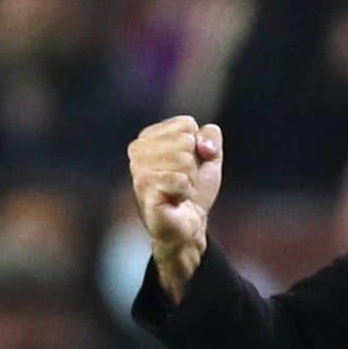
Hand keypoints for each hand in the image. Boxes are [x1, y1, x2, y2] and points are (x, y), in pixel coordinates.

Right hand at [127, 115, 222, 300]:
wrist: (189, 224)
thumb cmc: (194, 188)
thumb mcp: (209, 155)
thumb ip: (210, 135)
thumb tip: (203, 146)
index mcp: (150, 136)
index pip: (187, 124)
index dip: (198, 146)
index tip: (190, 164)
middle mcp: (137, 150)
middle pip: (186, 141)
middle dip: (194, 164)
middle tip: (184, 181)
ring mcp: (137, 169)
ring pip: (184, 160)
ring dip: (190, 180)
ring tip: (178, 191)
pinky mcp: (143, 189)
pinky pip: (180, 179)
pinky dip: (185, 192)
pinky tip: (175, 200)